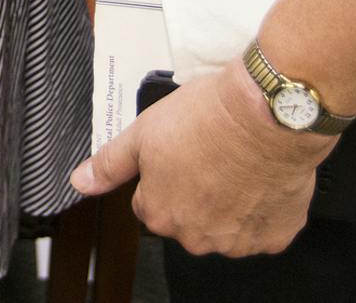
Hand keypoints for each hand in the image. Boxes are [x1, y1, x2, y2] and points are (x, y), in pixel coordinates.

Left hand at [73, 65, 333, 257]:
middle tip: (208, 157)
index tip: (180, 154)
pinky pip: (263, 230)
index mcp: (159, 213)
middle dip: (195, 194)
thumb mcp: (143, 132)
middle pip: (187, 219)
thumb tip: (80, 182)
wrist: (266, 113)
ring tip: (236, 165)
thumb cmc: (207, 117)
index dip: (164, 175)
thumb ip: (110, 164)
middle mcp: (196, 237)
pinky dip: (263, 210)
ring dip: (229, 204)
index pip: (150, 204)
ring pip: (226, 227)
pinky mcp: (274, 237)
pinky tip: (260, 179)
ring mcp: (237, 241)